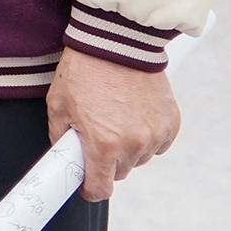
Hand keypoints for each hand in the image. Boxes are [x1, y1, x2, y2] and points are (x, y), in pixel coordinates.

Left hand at [46, 47, 181, 200]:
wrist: (115, 41)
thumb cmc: (84, 70)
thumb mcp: (58, 105)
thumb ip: (62, 138)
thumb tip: (67, 158)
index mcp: (103, 143)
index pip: (100, 188)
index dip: (90, 189)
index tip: (86, 185)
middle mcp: (133, 143)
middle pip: (120, 172)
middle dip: (107, 161)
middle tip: (97, 137)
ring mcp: (155, 133)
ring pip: (139, 158)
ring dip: (128, 148)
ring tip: (116, 118)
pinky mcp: (171, 122)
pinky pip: (158, 143)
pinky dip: (148, 135)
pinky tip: (134, 115)